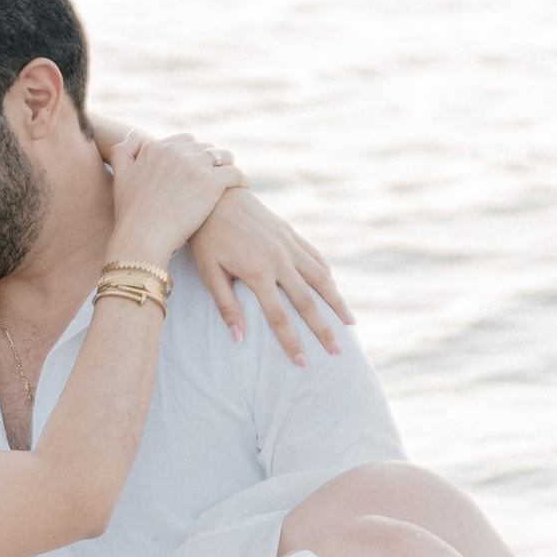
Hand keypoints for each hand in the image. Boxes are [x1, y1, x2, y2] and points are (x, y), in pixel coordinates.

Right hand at [105, 127, 238, 270]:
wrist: (143, 237)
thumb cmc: (131, 214)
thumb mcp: (120, 177)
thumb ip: (123, 151)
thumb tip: (134, 133)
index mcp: (155, 147)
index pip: (185, 141)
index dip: (193, 155)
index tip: (197, 170)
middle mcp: (175, 151)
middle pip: (205, 147)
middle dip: (211, 161)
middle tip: (216, 178)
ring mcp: (194, 165)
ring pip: (223, 156)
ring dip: (228, 166)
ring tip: (231, 182)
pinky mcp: (211, 182)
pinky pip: (235, 173)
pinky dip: (241, 179)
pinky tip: (242, 188)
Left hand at [187, 186, 351, 362]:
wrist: (215, 193)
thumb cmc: (206, 236)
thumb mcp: (209, 272)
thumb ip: (226, 306)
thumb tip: (239, 340)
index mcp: (258, 272)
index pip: (279, 317)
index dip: (291, 342)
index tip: (302, 363)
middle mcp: (280, 259)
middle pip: (308, 302)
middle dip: (323, 329)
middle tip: (337, 352)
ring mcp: (289, 244)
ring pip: (321, 278)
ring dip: (337, 302)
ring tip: (350, 324)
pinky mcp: (290, 233)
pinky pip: (315, 257)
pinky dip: (327, 275)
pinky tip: (333, 289)